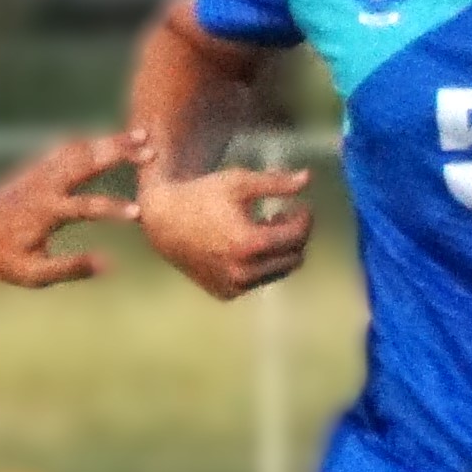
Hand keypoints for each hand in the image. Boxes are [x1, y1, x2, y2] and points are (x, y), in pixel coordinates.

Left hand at [0, 130, 147, 288]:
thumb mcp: (32, 274)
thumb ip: (70, 268)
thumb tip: (108, 264)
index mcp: (46, 212)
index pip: (87, 207)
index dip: (115, 209)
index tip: (140, 213)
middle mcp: (45, 186)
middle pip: (87, 162)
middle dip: (119, 153)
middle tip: (151, 150)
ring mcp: (41, 173)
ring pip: (80, 149)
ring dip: (110, 142)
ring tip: (141, 136)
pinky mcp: (37, 168)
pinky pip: (68, 148)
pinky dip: (92, 142)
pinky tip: (110, 141)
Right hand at [139, 154, 314, 300]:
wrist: (163, 222)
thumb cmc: (203, 196)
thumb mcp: (240, 182)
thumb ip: (276, 182)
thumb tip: (308, 177)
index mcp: (249, 244)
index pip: (298, 235)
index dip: (305, 217)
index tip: (301, 206)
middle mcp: (243, 272)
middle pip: (294, 257)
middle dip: (294, 235)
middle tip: (281, 215)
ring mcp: (234, 287)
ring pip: (278, 271)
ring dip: (278, 251)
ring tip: (262, 227)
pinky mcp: (225, 293)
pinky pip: (257, 280)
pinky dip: (259, 263)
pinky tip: (244, 244)